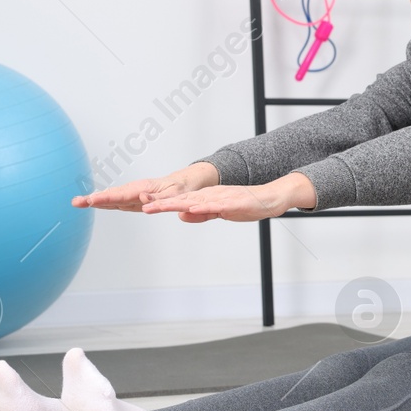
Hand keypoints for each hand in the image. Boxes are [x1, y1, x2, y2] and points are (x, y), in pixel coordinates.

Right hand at [72, 163, 219, 211]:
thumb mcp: (177, 194)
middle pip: (112, 195)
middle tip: (75, 202)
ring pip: (112, 197)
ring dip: (96, 200)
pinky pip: (118, 200)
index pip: (122, 195)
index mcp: (144, 189)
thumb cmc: (183, 188)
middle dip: (93, 199)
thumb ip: (160, 198)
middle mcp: (136, 190)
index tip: (91, 200)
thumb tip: (142, 199)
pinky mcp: (135, 199)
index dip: (105, 199)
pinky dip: (105, 201)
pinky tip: (93, 203)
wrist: (186, 182)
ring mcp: (134, 194)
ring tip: (78, 202)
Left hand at [138, 177, 302, 222]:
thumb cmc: (245, 206)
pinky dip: (201, 208)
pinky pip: (214, 206)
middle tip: (141, 205)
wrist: (269, 198)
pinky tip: (189, 209)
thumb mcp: (219, 213)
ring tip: (154, 207)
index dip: (161, 204)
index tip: (143, 206)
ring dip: (173, 205)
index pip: (179, 202)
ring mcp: (220, 198)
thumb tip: (181, 215)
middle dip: (159, 203)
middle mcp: (209, 195)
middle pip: (180, 200)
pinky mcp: (231, 203)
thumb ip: (200, 214)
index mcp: (205, 197)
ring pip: (192, 202)